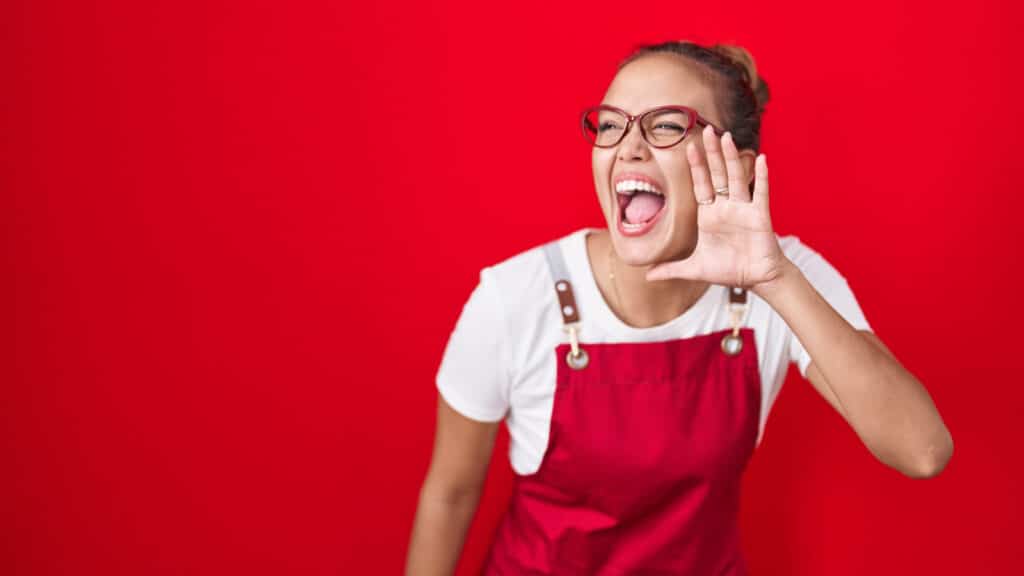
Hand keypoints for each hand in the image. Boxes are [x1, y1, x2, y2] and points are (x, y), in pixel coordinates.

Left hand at [646, 125, 790, 289]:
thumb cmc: (729, 270)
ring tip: (726, 137)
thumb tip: (647, 275)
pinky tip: (761, 158)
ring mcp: (743, 209)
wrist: (757, 280)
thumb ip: (671, 269)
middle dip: (711, 153)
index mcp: (709, 215)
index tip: (688, 146)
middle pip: (717, 174)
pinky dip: (761, 176)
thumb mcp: (694, 269)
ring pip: (736, 178)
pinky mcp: (759, 216)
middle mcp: (726, 207)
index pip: (700, 184)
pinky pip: (761, 193)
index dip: (695, 166)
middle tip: (706, 130)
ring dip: (731, 158)